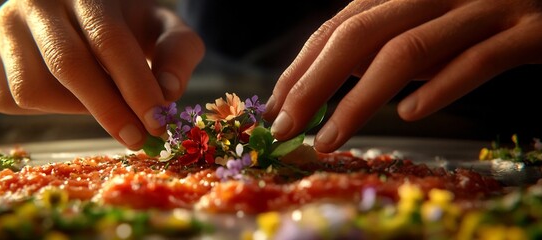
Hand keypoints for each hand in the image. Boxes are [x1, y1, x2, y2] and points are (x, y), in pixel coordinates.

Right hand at [0, 0, 204, 149]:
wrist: (89, 12)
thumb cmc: (130, 25)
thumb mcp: (163, 28)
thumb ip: (178, 52)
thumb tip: (168, 93)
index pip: (109, 40)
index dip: (135, 86)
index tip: (157, 123)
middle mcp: (36, 3)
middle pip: (67, 65)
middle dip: (108, 110)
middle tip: (138, 139)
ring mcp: (5, 29)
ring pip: (34, 89)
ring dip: (78, 111)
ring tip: (107, 105)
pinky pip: (12, 100)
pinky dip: (49, 111)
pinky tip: (75, 98)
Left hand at [264, 0, 541, 152]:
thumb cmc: (482, 12)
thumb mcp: (423, 23)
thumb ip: (383, 43)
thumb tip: (329, 79)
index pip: (338, 27)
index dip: (301, 67)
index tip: (275, 106)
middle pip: (358, 36)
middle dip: (312, 85)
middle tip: (285, 127)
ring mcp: (483, 9)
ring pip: (407, 51)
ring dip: (359, 100)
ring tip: (328, 138)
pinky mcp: (527, 32)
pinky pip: (477, 60)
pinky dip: (440, 87)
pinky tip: (409, 114)